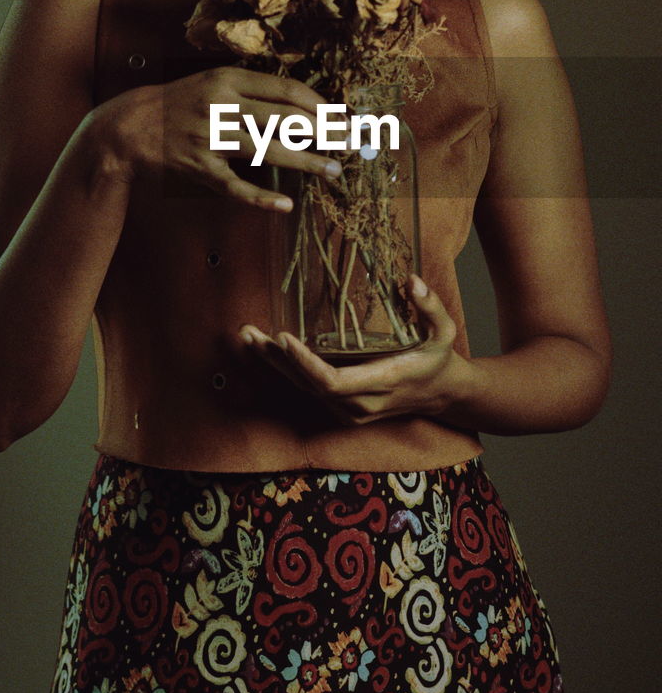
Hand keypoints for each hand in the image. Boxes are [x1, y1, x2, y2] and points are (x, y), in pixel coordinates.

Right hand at [88, 66, 342, 209]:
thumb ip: (252, 90)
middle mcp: (221, 104)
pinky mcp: (199, 167)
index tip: (345, 116)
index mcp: (228, 79)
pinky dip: (260, 198)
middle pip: (286, 117)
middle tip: (350, 142)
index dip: (322, 105)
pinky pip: (235, 186)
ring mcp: (210, 136)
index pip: (288, 90)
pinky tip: (285, 204)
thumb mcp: (213, 83)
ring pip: (268, 149)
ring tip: (334, 170)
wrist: (129, 125)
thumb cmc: (181, 103)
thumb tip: (305, 105)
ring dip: (307, 161)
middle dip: (325, 131)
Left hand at [239, 275, 468, 424]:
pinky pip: (308, 390)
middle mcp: (361, 403)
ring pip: (303, 390)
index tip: (284, 338)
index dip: (305, 364)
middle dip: (277, 360)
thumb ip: (431, 307)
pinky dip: (285, 370)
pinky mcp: (342, 409)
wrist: (442, 395)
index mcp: (382, 382)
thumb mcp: (444, 330)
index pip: (333, 382)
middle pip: (307, 386)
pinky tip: (265, 351)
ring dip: (273, 365)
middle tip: (250, 332)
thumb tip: (411, 281)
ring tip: (248, 337)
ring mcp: (350, 411)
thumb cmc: (438, 358)